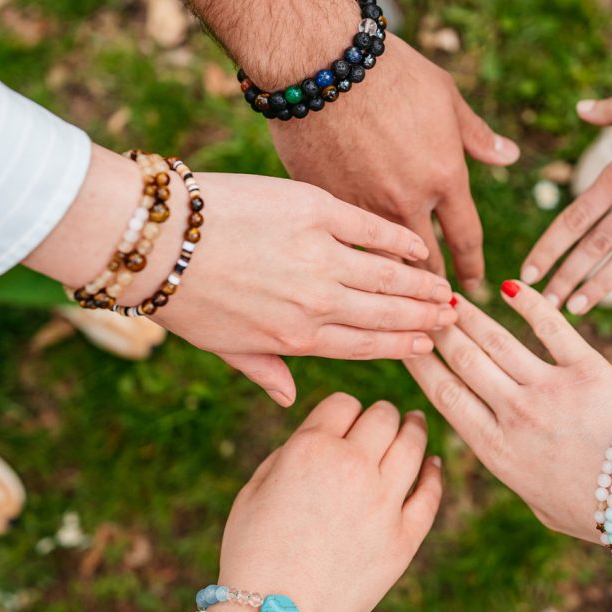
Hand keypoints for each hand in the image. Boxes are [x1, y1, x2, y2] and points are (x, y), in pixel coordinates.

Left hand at [154, 174, 456, 404]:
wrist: (159, 241)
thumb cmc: (182, 295)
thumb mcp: (221, 345)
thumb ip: (263, 370)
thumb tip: (289, 399)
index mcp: (295, 338)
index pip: (363, 347)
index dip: (402, 346)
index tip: (429, 344)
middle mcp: (316, 303)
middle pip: (385, 314)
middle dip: (424, 317)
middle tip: (453, 316)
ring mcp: (319, 257)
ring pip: (387, 276)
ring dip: (421, 284)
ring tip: (446, 287)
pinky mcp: (314, 212)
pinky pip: (370, 229)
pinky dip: (399, 240)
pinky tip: (418, 247)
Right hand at [217, 393, 443, 611]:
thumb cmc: (253, 553)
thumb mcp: (253, 489)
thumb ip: (291, 451)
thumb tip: (324, 435)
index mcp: (311, 450)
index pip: (343, 403)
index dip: (343, 409)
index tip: (344, 418)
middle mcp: (353, 468)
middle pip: (383, 417)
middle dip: (381, 414)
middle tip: (384, 417)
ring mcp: (384, 504)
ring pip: (412, 446)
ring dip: (414, 429)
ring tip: (414, 424)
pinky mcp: (404, 539)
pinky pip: (430, 494)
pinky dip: (433, 473)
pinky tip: (432, 464)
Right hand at [268, 35, 518, 289]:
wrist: (323, 61)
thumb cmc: (392, 71)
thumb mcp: (446, 96)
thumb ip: (476, 134)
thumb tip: (509, 156)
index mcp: (445, 176)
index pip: (467, 237)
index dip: (473, 266)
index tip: (476, 286)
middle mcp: (407, 201)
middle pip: (427, 261)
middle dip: (435, 285)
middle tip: (438, 303)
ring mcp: (363, 206)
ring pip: (383, 261)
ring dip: (393, 281)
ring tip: (398, 298)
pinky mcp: (325, 202)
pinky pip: (344, 241)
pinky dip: (352, 256)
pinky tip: (352, 269)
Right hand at [405, 282, 611, 539]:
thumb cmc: (599, 511)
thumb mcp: (541, 507)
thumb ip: (518, 475)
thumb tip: (509, 456)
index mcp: (498, 451)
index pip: (446, 396)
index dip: (421, 364)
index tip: (404, 342)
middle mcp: (515, 415)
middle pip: (463, 360)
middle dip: (437, 329)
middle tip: (421, 305)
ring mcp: (549, 389)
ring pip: (495, 340)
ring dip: (469, 314)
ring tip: (450, 293)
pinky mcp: (587, 369)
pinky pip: (551, 327)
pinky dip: (529, 303)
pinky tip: (510, 286)